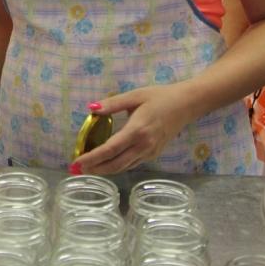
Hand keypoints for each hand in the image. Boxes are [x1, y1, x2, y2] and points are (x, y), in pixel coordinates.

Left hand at [72, 84, 195, 174]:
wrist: (187, 104)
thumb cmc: (160, 97)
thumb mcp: (135, 96)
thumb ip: (112, 104)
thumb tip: (91, 108)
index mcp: (137, 130)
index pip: (110, 149)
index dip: (92, 157)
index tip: (77, 162)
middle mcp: (143, 146)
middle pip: (115, 164)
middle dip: (95, 168)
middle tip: (77, 169)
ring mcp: (150, 152)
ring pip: (124, 167)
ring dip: (105, 169)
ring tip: (89, 168)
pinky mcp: (154, 154)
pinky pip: (132, 164)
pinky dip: (117, 165)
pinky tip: (107, 162)